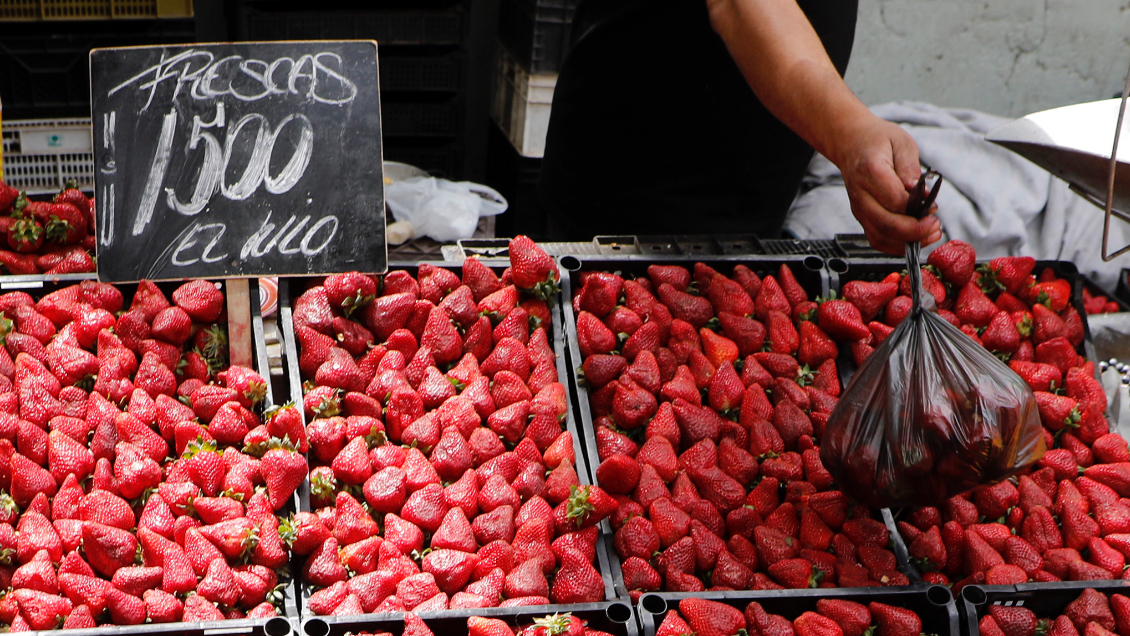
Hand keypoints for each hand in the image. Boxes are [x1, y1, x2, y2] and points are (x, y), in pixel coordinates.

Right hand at [833, 116, 941, 254]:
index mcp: (870, 171)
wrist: (851, 144)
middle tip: (935, 226)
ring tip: (929, 234)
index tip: (933, 207)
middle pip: (886, 224)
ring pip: (881, 237)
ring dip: (907, 242)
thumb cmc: (878, 141)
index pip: (895, 201)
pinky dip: (896, 246)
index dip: (918, 209)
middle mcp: (860, 195)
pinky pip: (877, 240)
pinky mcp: (862, 218)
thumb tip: (920, 193)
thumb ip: (910, 168)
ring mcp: (859, 209)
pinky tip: (914, 240)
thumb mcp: (901, 143)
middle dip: (915, 232)